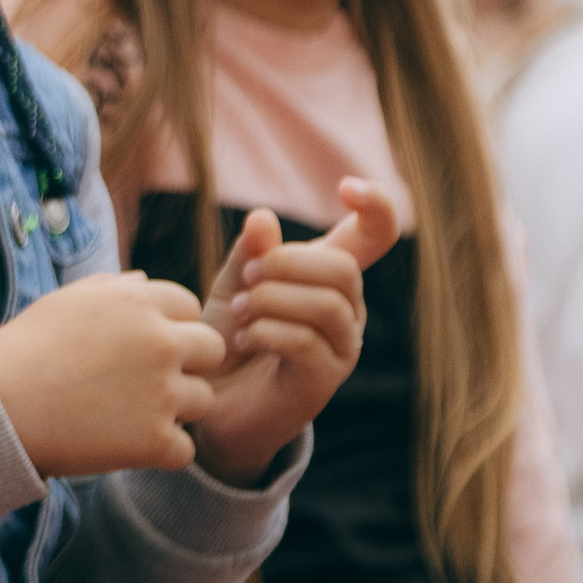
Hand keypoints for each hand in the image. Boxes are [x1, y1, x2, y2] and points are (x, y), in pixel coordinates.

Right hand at [0, 272, 227, 477]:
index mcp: (139, 302)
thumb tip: (145, 283)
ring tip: (125, 413)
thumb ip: (112, 288)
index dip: (170, 327)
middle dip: (188, 364)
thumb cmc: (25, 349)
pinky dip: (159, 451)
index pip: (190, 307)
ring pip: (202, 400)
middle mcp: (159, 342)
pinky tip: (122, 443)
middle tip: (148, 382)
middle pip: (212, 350)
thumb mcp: (65, 301)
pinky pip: (184, 449)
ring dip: (173, 409)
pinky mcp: (156, 440)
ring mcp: (162, 393)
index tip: (139, 347)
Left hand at [187, 177, 400, 485]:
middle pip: (341, 268)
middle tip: (246, 278)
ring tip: (239, 311)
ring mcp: (341, 347)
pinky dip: (266, 332)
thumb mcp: (232, 284)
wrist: (206, 397)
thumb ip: (250, 253)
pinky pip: (307, 343)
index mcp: (327, 278)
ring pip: (327, 305)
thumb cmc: (224, 335)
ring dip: (272, 300)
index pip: (375, 237)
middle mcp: (346, 310)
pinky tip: (241, 337)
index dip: (376, 207)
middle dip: (286, 264)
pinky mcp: (324, 381)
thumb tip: (263, 216)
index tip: (347, 186)